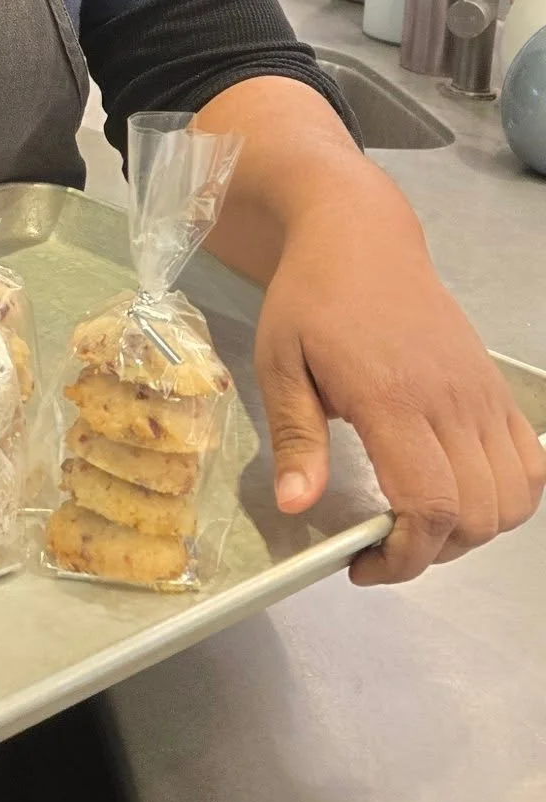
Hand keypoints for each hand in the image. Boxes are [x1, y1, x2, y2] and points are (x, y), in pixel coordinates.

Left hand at [255, 208, 544, 583]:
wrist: (361, 237)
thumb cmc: (310, 297)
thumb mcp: (279, 362)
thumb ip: (295, 438)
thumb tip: (297, 507)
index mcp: (390, 396)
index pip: (428, 503)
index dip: (405, 556)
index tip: (363, 564)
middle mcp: (450, 400)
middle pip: (476, 514)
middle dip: (432, 551)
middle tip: (382, 541)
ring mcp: (481, 394)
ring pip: (512, 498)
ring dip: (472, 529)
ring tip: (418, 518)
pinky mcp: (495, 388)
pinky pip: (529, 463)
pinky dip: (508, 497)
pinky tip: (459, 491)